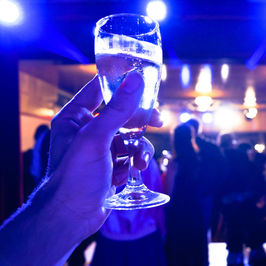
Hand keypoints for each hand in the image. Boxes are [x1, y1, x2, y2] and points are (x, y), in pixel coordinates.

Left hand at [43, 72, 161, 236]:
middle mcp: (88, 129)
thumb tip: (136, 80)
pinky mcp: (113, 163)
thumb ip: (118, 109)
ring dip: (140, 146)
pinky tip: (134, 170)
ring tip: (139, 160)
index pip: (100, 88)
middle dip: (140, 120)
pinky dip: (137, 160)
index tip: (144, 79)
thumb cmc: (74, 176)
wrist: (72, 216)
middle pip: (122, 112)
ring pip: (131, 134)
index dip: (121, 82)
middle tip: (157, 120)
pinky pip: (132, 153)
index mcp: (75, 117)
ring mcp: (102, 147)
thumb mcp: (96, 138)